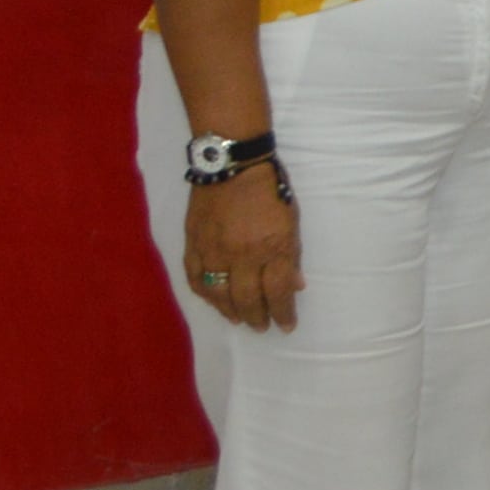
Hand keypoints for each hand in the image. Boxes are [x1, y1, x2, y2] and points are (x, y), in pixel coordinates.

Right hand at [181, 161, 304, 332]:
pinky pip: (195, 278)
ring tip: (239, 319)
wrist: (232, 162)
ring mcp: (214, 250)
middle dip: (257, 317)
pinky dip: (205, 293)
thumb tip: (296, 286)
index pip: (278, 291)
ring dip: (230, 311)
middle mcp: (242, 254)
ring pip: (219, 294)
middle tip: (261, 326)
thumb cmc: (270, 188)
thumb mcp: (292, 219)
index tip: (286, 325)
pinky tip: (214, 300)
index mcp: (272, 246)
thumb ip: (292, 254)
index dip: (283, 312)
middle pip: (247, 299)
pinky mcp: (193, 243)